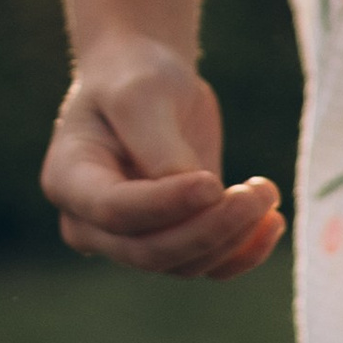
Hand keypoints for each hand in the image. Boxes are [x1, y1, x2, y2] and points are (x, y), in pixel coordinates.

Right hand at [41, 36, 284, 280]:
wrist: (147, 77)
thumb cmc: (135, 76)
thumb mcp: (141, 94)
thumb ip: (160, 147)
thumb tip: (199, 199)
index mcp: (70, 180)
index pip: (115, 211)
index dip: (166, 206)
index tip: (214, 183)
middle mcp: (93, 222)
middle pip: (149, 251)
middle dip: (208, 228)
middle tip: (257, 193)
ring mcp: (132, 237)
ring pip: (184, 263)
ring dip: (233, 236)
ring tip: (266, 191)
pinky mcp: (172, 238)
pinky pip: (207, 266)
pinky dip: (243, 253)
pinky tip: (272, 222)